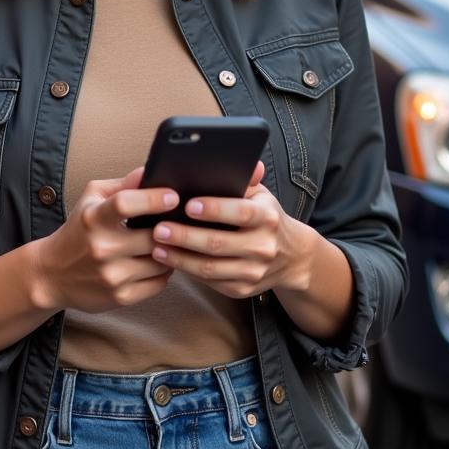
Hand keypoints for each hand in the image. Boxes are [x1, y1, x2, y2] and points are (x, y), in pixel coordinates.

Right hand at [32, 167, 178, 313]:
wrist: (51, 274)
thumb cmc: (78, 229)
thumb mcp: (92, 198)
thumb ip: (123, 184)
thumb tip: (151, 171)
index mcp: (94, 218)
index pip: (125, 204)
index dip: (153, 199)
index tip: (173, 197)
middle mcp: (102, 248)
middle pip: (152, 236)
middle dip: (169, 228)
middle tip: (178, 222)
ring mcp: (112, 276)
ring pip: (161, 261)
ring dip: (170, 250)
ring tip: (168, 241)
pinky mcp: (120, 297)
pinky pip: (159, 283)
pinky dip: (164, 271)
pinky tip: (158, 261)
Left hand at [150, 161, 314, 299]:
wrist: (291, 256)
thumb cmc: (264, 217)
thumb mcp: (260, 195)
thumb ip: (245, 178)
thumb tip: (235, 159)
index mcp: (267, 217)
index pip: (240, 212)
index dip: (214, 209)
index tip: (188, 205)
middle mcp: (263, 246)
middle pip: (219, 243)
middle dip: (185, 236)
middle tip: (159, 228)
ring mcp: (253, 271)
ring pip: (210, 267)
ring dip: (180, 258)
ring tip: (157, 246)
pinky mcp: (242, 288)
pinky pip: (210, 282)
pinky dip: (187, 270)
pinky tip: (170, 260)